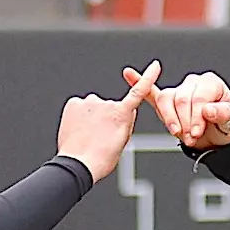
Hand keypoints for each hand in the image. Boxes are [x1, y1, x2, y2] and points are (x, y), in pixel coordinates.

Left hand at [58, 60, 159, 182]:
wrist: (78, 165)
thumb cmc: (101, 159)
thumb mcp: (122, 141)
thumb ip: (126, 122)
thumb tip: (127, 111)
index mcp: (122, 114)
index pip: (139, 91)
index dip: (148, 77)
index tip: (155, 65)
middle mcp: (107, 103)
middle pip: (109, 107)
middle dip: (106, 117)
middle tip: (100, 136)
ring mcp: (90, 102)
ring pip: (93, 107)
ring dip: (91, 117)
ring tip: (88, 136)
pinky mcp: (74, 103)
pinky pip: (79, 107)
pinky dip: (78, 116)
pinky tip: (78, 130)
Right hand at [127, 69, 229, 149]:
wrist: (219, 133)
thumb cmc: (226, 123)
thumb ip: (223, 113)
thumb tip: (208, 110)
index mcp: (210, 83)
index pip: (197, 97)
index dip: (196, 117)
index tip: (196, 132)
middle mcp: (192, 83)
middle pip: (180, 99)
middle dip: (184, 122)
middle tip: (190, 138)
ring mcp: (178, 90)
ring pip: (165, 100)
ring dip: (170, 120)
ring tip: (178, 134)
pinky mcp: (167, 101)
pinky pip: (152, 93)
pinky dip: (139, 83)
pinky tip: (130, 75)